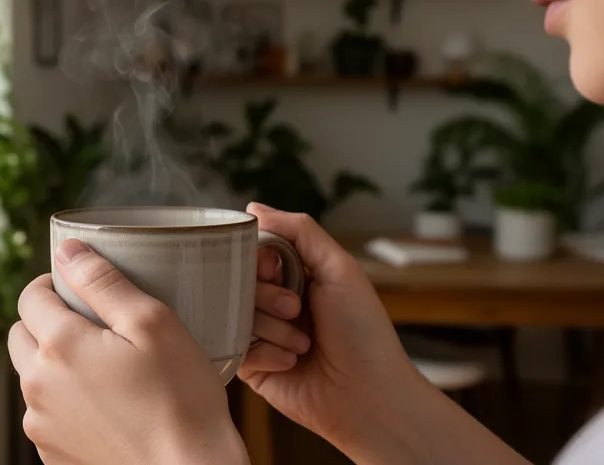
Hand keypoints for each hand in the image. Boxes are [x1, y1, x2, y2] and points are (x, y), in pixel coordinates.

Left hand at [8, 239, 249, 464]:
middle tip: (93, 325)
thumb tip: (68, 250)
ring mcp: (42, 424)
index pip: (30, 297)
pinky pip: (48, 413)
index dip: (54, 284)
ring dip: (56, 364)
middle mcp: (38, 385)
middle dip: (47, 322)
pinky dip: (67, 402)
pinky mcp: (53, 454)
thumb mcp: (153, 323)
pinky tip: (108, 405)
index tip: (80, 288)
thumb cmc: (181, 399)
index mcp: (59, 346)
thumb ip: (104, 281)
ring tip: (107, 369)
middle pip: (22, 336)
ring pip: (33, 377)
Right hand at [239, 203, 418, 445]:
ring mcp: (261, 335)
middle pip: (239, 282)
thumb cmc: (363, 331)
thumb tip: (253, 208)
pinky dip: (267, 354)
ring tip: (302, 344)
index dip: (259, 259)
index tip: (275, 269)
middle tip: (296, 310)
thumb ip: (299, 231)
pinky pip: (235, 348)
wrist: (369, 395)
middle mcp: (274, 302)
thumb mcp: (339, 268)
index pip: (253, 251)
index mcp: (295, 275)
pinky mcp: (251, 367)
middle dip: (268, 296)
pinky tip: (292, 363)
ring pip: (235, 315)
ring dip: (273, 329)